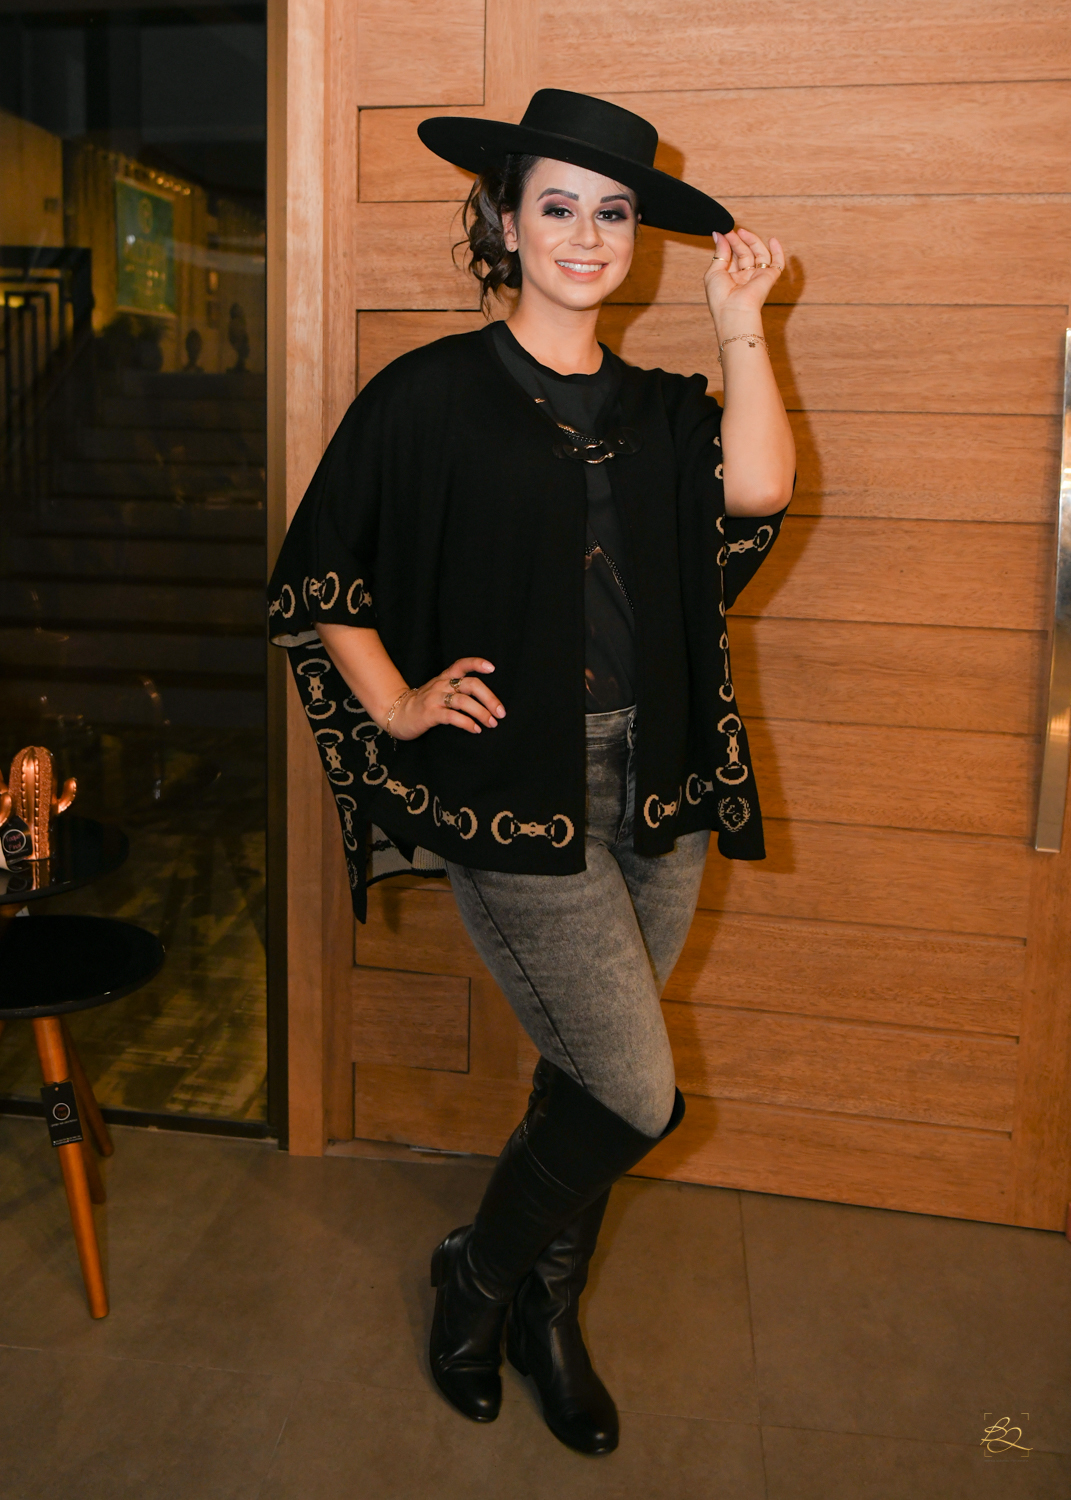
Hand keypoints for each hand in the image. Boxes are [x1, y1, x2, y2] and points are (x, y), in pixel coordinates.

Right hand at [388, 657, 504, 739]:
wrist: (397, 714)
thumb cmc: (425, 704)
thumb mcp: (440, 690)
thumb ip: (458, 690)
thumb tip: (488, 701)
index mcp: (445, 677)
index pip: (462, 664)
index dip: (477, 663)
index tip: (492, 668)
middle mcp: (441, 685)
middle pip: (471, 685)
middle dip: (490, 698)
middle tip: (501, 712)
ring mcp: (435, 699)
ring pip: (464, 701)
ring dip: (482, 713)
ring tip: (491, 723)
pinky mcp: (430, 714)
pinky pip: (452, 716)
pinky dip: (467, 723)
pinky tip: (475, 729)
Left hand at [703, 228, 784, 332]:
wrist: (733, 310)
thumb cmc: (720, 297)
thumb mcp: (713, 271)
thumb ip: (719, 252)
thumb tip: (718, 234)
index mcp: (731, 278)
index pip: (733, 256)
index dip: (729, 243)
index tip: (724, 233)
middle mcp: (745, 277)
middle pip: (745, 253)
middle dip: (738, 241)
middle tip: (731, 231)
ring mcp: (757, 277)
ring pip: (759, 254)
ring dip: (752, 241)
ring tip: (742, 232)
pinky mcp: (769, 277)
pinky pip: (777, 263)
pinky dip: (777, 251)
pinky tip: (773, 240)